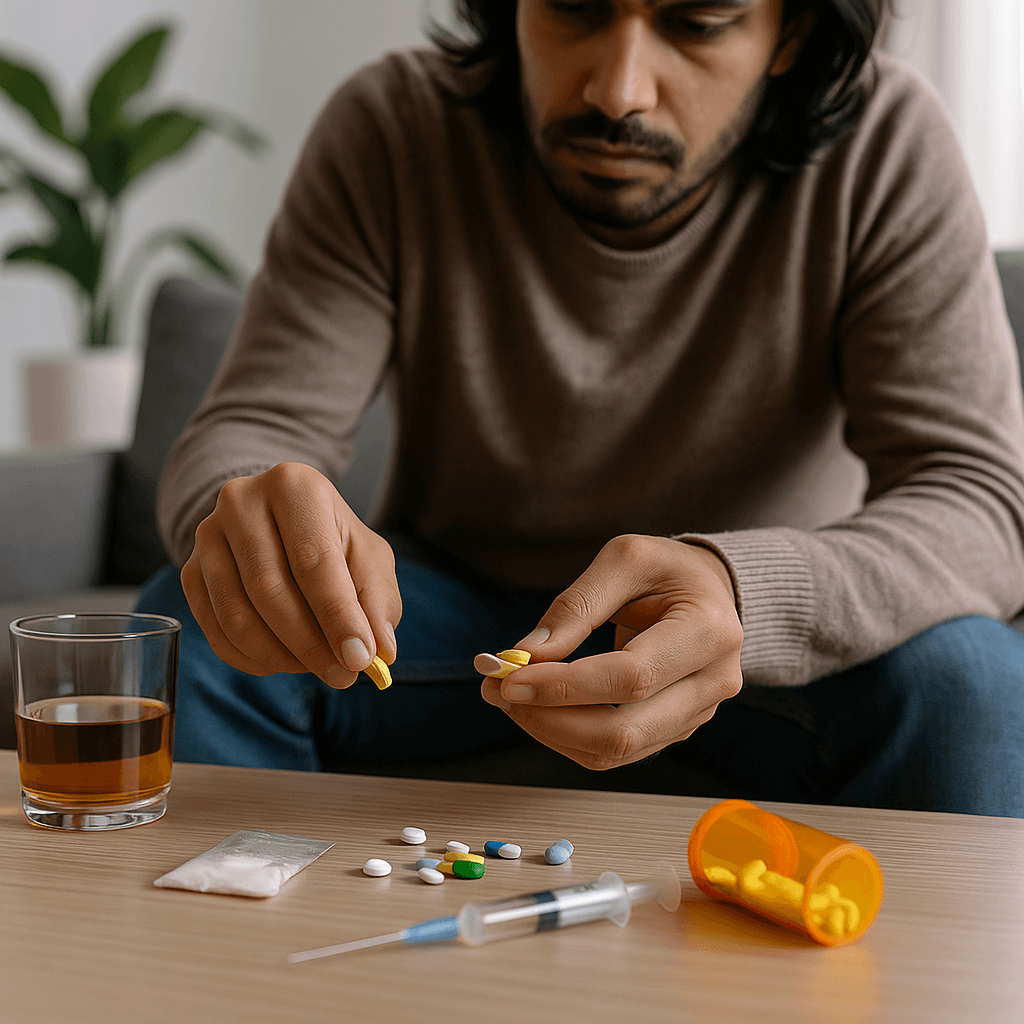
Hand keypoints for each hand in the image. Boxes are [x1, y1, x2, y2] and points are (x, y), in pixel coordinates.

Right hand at [180, 462, 400, 687]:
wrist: (282, 522)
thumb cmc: (333, 540)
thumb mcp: (368, 557)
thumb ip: (377, 600)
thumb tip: (378, 651)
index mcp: (293, 486)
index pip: (313, 560)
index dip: (337, 615)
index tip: (359, 658)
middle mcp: (241, 502)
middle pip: (270, 589)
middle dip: (310, 644)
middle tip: (343, 675)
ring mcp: (207, 536)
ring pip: (237, 616)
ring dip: (281, 656)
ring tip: (317, 666)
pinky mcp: (190, 571)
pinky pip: (216, 631)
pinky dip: (253, 658)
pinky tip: (284, 660)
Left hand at [480, 534, 742, 769]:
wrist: (711, 590)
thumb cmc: (668, 569)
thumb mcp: (625, 559)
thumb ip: (576, 606)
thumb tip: (527, 654)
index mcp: (709, 631)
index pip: (630, 677)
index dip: (565, 686)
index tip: (510, 678)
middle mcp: (714, 682)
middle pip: (625, 732)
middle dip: (551, 720)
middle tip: (500, 693)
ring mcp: (698, 713)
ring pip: (617, 751)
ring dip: (553, 732)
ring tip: (512, 697)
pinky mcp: (676, 729)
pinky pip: (616, 751)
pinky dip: (569, 735)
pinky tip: (542, 707)